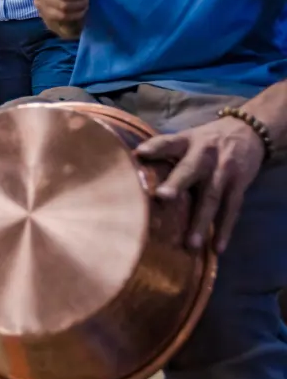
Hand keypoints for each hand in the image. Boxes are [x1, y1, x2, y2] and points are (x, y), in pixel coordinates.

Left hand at [136, 116, 265, 253]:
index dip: (154, 147)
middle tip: (162, 197)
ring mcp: (223, 170)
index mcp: (186, 141)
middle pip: (190, 169)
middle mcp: (204, 154)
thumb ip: (165, 152)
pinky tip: (217, 248)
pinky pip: (231, 209)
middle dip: (177, 184)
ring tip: (191, 244)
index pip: (168, 142)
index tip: (139, 154)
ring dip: (201, 221)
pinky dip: (224, 229)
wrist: (247, 131)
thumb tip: (131, 166)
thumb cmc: (205, 141)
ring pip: (211, 196)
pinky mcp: (239, 184)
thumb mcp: (186, 139)